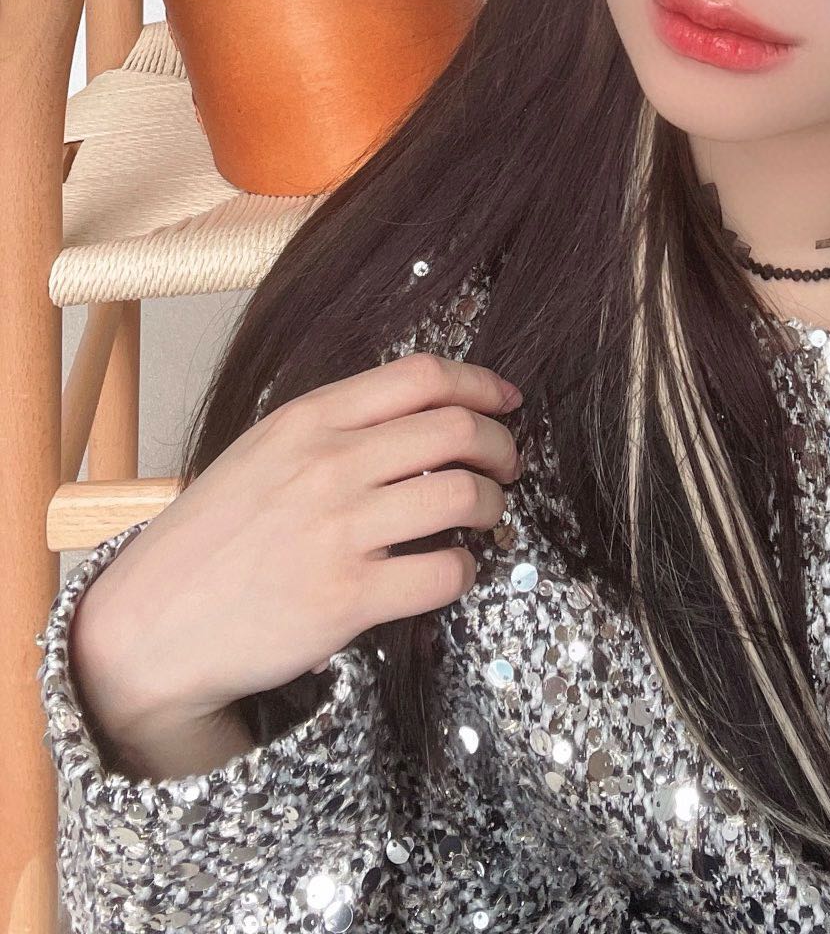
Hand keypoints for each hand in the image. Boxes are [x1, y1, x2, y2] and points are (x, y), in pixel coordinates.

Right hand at [69, 353, 524, 741]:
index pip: (423, 375)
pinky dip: (464, 570)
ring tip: (485, 518)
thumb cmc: (209, 537)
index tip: (505, 403)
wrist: (150, 625)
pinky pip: (444, 572)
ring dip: (492, 507)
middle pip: (457, 431)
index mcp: (309, 419)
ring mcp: (339, 530)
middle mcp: (329, 464)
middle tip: (506, 467)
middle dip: (501, 447)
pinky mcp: (348, 597)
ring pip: (463, 496)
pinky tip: (451, 569)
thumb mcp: (261, 452)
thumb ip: (332, 426)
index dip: (481, 385)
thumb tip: (420, 412)